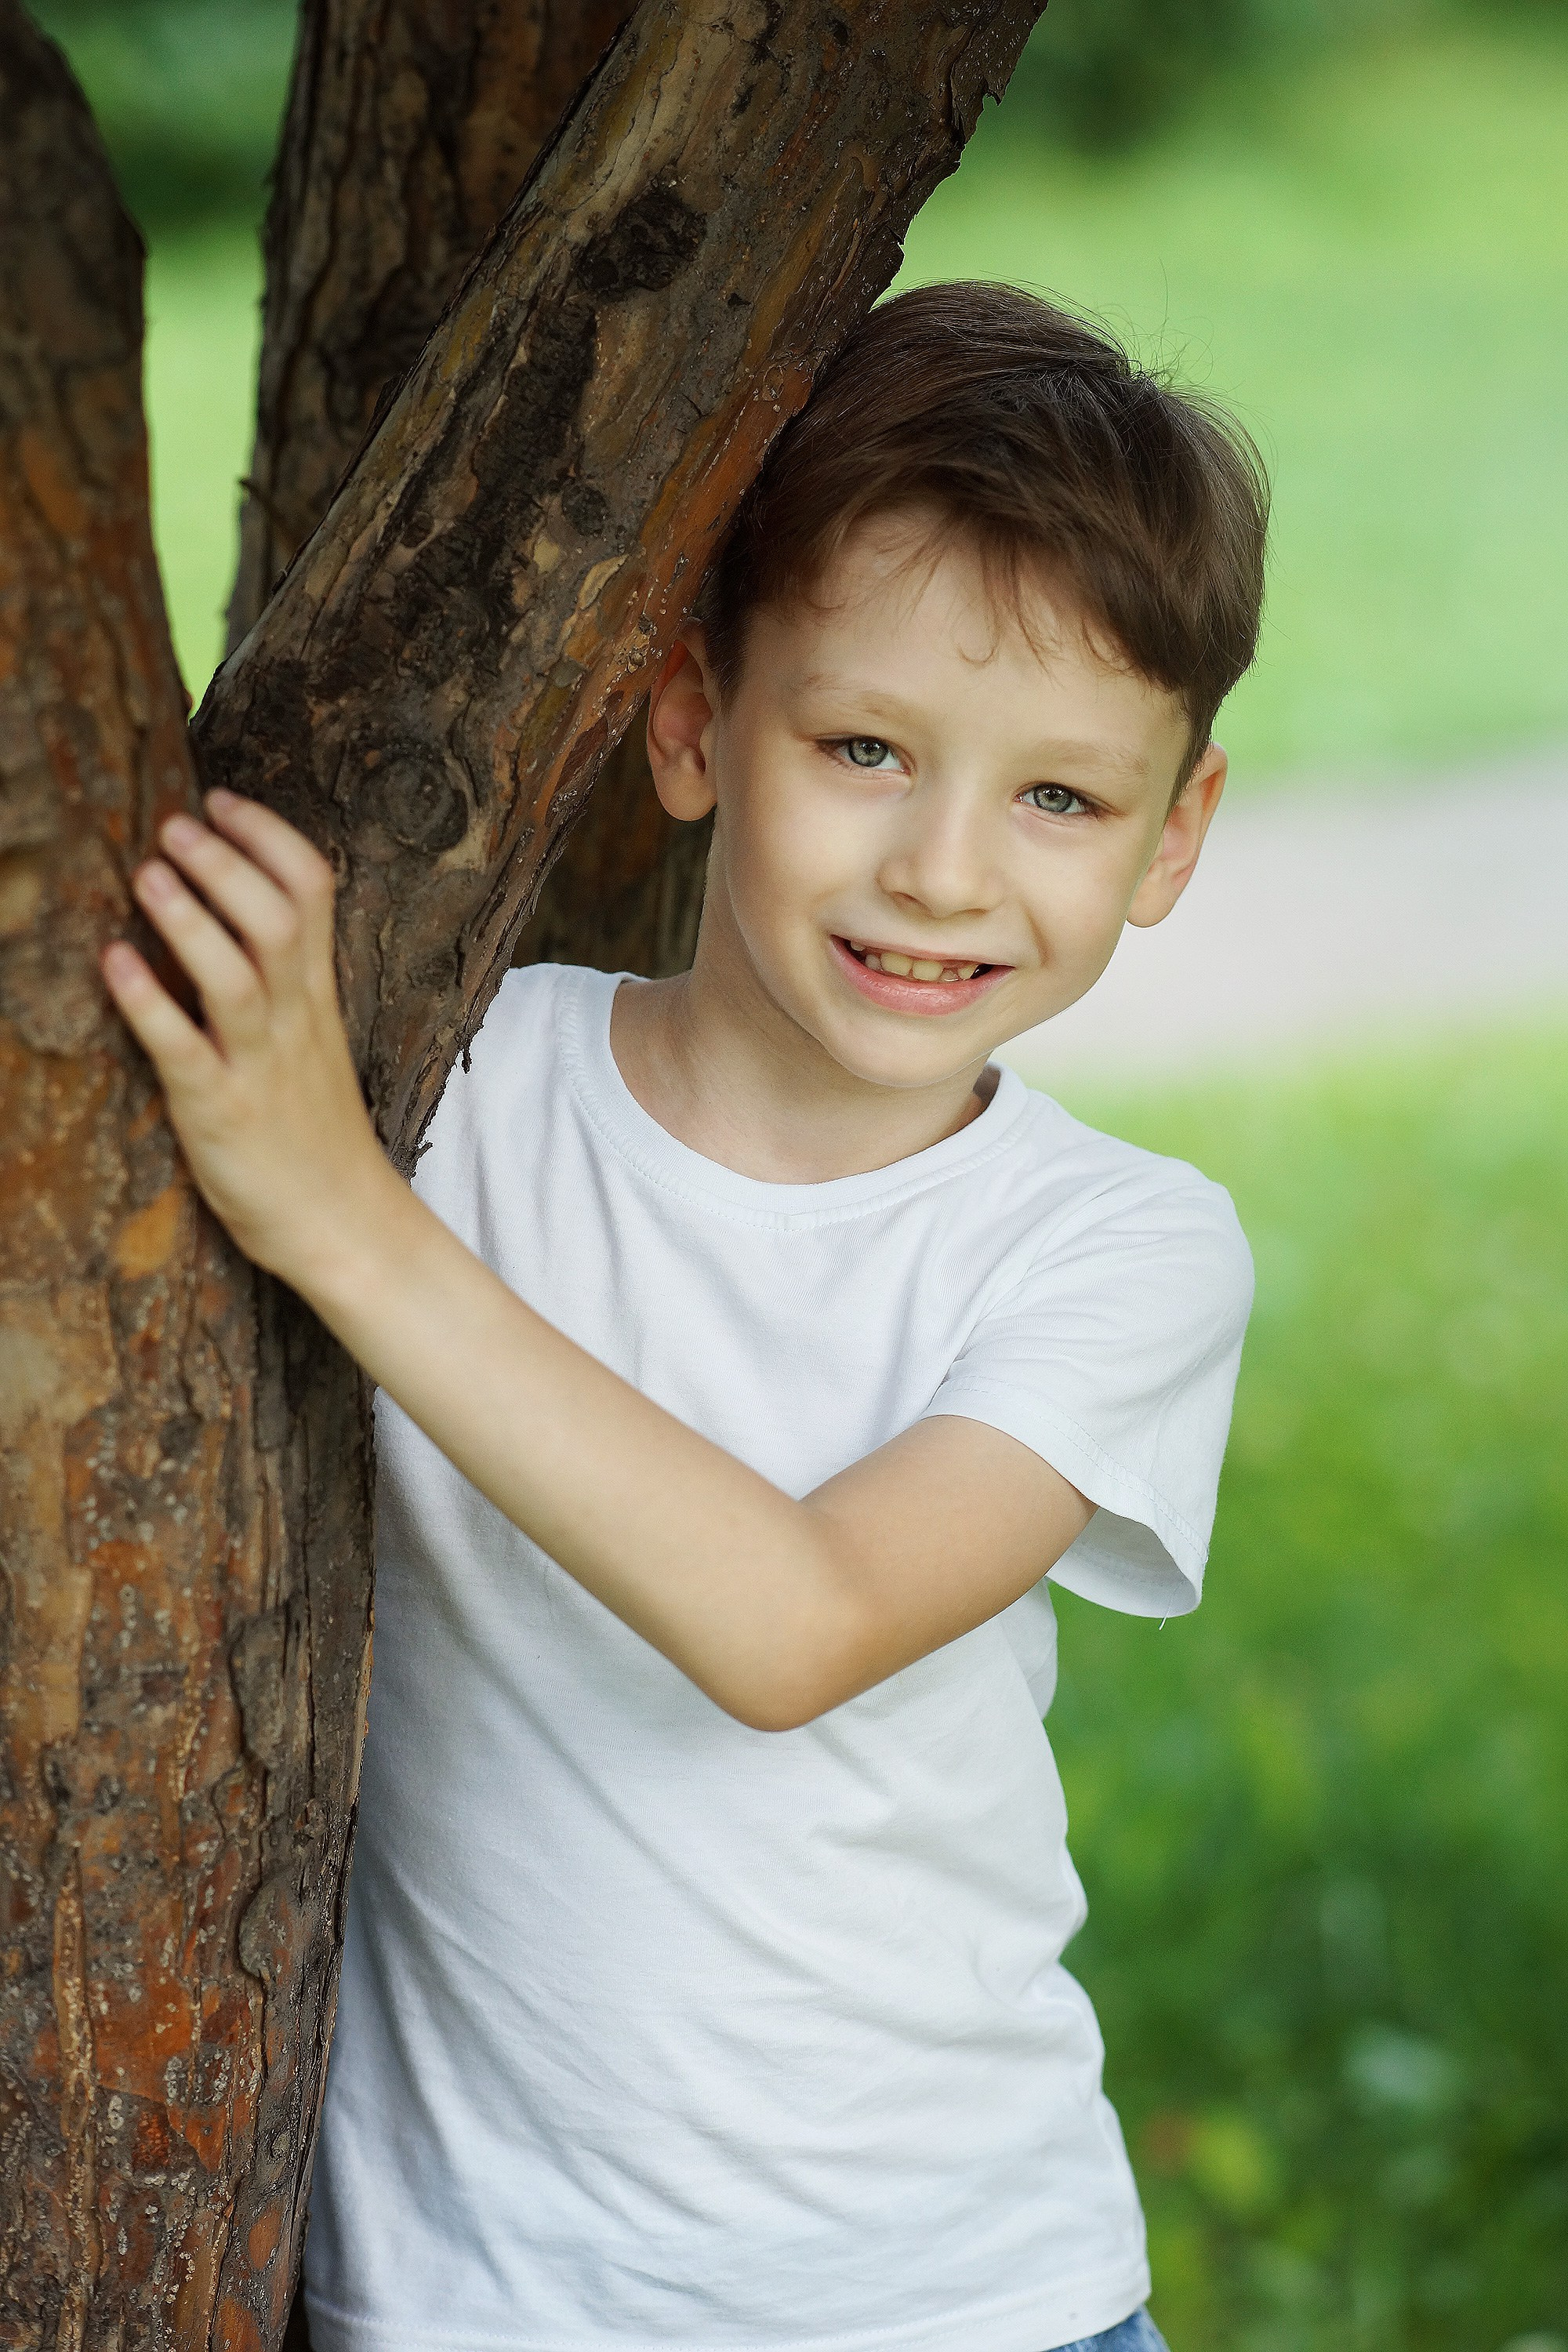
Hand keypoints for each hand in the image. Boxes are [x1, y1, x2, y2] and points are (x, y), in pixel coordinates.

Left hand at [102, 790, 396, 1286]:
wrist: (345, 1226)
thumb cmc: (316, 1133)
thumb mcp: (312, 1040)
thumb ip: (283, 979)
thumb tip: (233, 912)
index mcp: (317, 995)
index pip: (313, 891)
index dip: (268, 836)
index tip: (222, 799)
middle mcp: (294, 1019)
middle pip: (276, 918)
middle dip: (225, 863)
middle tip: (174, 824)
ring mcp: (259, 1065)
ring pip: (236, 975)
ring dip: (189, 918)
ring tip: (147, 873)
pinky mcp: (220, 1113)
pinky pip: (184, 1048)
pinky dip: (148, 1001)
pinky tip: (114, 962)